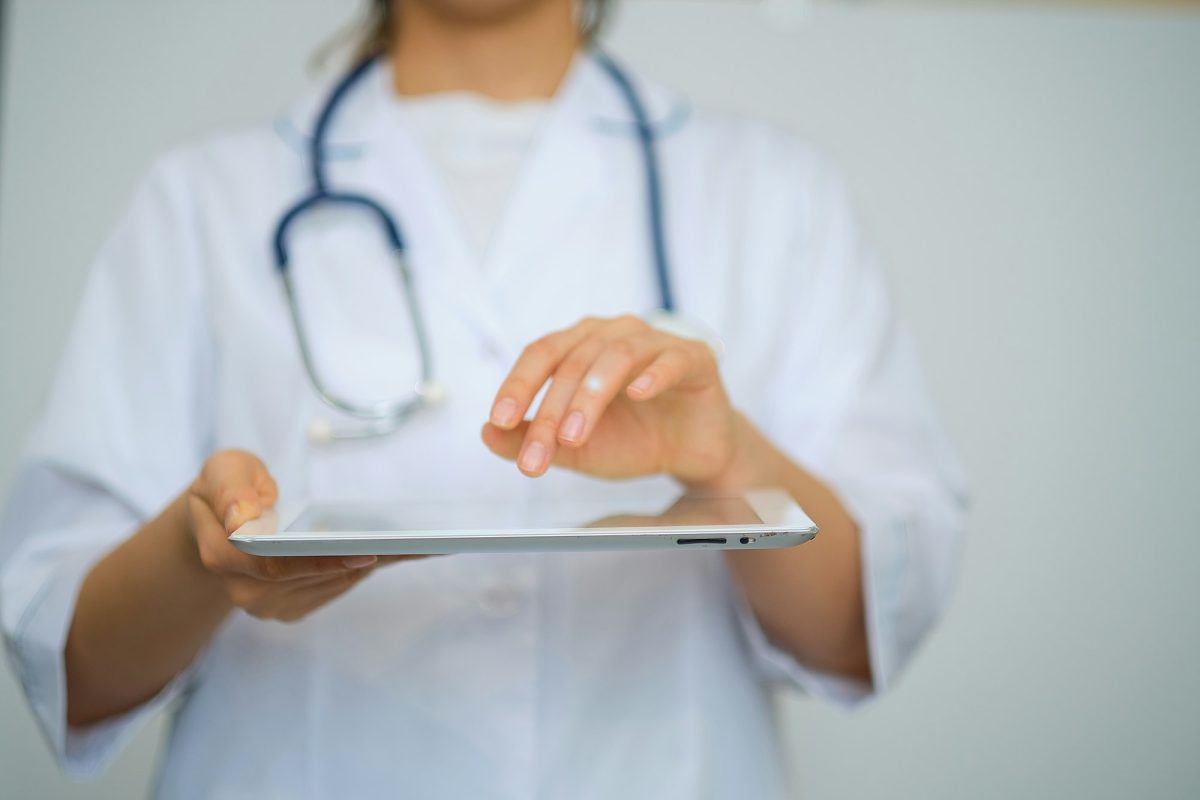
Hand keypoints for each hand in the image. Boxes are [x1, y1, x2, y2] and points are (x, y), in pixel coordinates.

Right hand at [184, 450, 409, 621]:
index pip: (276, 566)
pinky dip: (365, 568)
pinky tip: (396, 550)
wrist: (217, 523)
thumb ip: (230, 489)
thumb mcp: (221, 471)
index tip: (366, 554)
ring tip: (417, 545)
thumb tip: (244, 517)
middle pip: (314, 578)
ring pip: (331, 585)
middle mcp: (246, 590)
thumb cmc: (225, 490)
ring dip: (372, 565)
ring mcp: (271, 604)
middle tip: (414, 544)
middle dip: (364, 560)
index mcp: (223, 555)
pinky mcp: (293, 606)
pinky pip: (335, 588)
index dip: (322, 562)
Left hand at [481, 315, 741, 484]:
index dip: (518, 384)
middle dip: (551, 411)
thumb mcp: (573, 447)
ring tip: (574, 435)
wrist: (689, 453)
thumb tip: (485, 433)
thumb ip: (531, 439)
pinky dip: (652, 375)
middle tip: (539, 453)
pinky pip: (671, 359)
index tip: (499, 419)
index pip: (542, 354)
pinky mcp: (694, 358)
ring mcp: (656, 342)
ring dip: (590, 397)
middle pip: (574, 361)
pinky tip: (636, 394)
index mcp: (581, 345)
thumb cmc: (631, 439)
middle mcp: (614, 334)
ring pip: (616, 356)